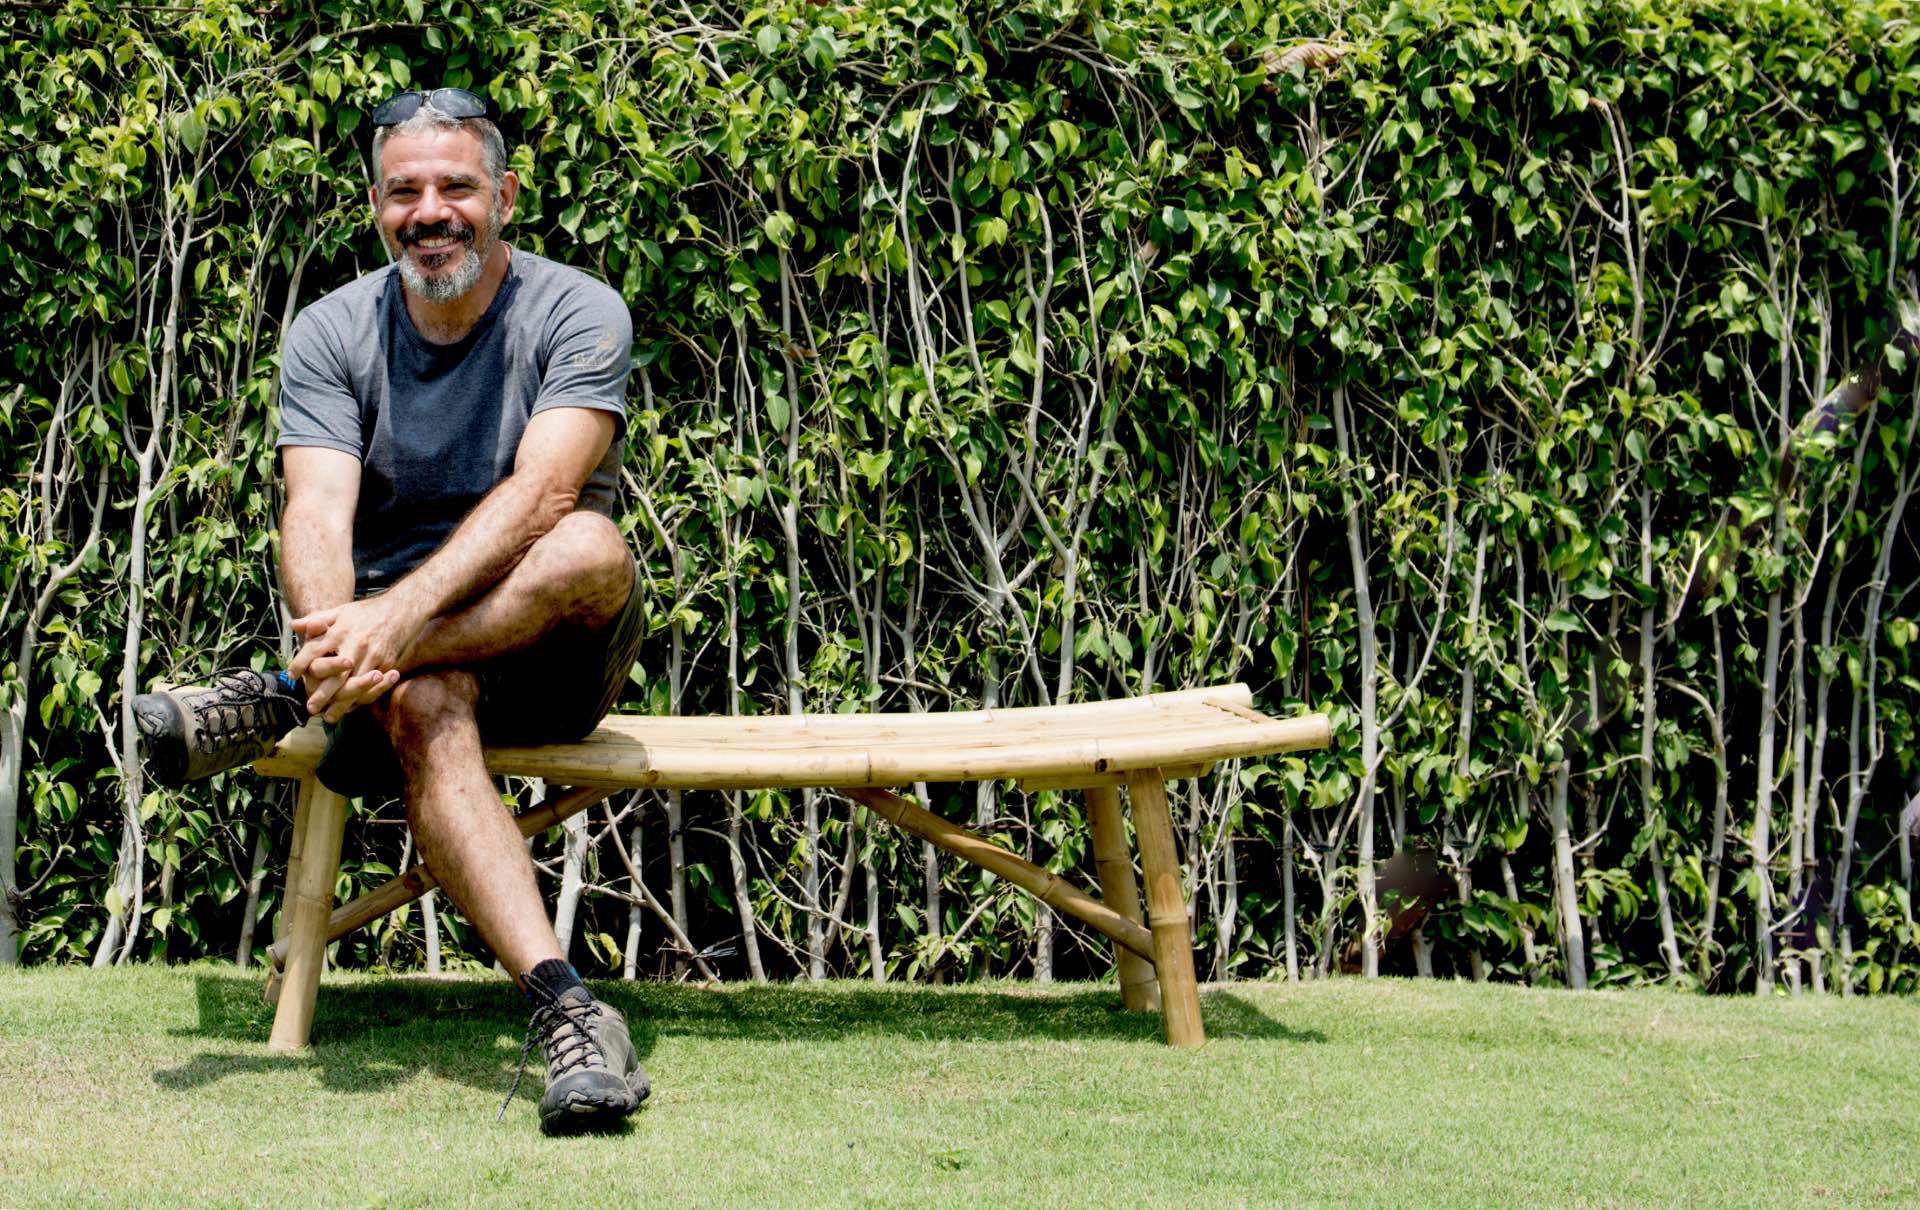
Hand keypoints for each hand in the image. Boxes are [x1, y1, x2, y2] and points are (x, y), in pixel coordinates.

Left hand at [288, 596, 425, 721]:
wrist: (401, 610)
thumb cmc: (366, 612)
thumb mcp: (340, 611)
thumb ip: (317, 619)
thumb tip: (294, 626)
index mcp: (341, 630)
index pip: (315, 648)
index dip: (301, 662)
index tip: (291, 675)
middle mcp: (356, 644)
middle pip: (337, 674)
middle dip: (323, 693)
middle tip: (310, 708)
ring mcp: (373, 656)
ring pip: (355, 685)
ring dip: (342, 703)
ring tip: (330, 717)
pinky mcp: (386, 663)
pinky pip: (372, 686)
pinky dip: (361, 699)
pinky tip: (350, 708)